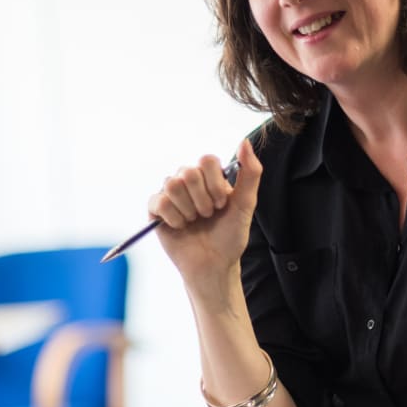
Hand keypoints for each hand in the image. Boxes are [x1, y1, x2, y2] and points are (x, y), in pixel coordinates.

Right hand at [148, 137, 261, 299]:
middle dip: (202, 199)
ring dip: (188, 209)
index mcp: (209, 177)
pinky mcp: (156, 210)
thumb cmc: (230, 236)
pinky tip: (181, 226)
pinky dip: (173, 217)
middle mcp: (188, 181)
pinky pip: (159, 201)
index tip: (222, 204)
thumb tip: (244, 141)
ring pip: (172, 184)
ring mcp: (171, 194)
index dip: (215, 184)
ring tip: (195, 221)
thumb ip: (250, 172)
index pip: (206, 160)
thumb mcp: (245, 204)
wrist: (214, 264)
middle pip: (188, 171)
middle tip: (208, 215)